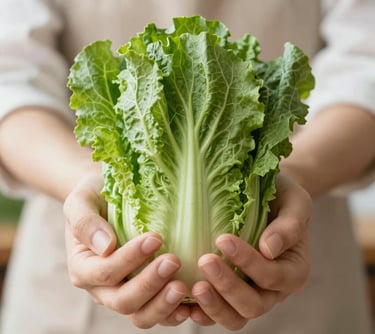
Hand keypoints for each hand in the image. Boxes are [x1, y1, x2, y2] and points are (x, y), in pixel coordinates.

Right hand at [63, 174, 189, 327]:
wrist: (109, 201)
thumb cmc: (96, 197)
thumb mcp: (82, 201)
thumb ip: (86, 222)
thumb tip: (105, 246)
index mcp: (83, 267)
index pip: (104, 272)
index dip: (129, 259)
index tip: (155, 238)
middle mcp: (101, 288)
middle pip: (123, 301)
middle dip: (150, 283)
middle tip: (174, 261)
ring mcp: (124, 294)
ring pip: (141, 315)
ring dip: (163, 305)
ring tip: (184, 287)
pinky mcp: (144, 296)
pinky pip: (158, 314)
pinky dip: (174, 313)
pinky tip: (192, 303)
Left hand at [189, 172, 311, 329]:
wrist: (266, 200)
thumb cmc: (281, 198)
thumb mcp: (294, 202)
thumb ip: (289, 225)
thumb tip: (269, 249)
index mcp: (293, 271)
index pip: (273, 276)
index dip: (249, 262)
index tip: (223, 239)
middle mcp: (273, 291)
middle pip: (254, 305)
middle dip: (228, 287)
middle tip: (205, 261)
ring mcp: (251, 296)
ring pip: (235, 318)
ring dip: (214, 305)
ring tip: (194, 287)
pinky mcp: (230, 297)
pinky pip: (217, 314)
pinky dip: (202, 313)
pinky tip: (185, 303)